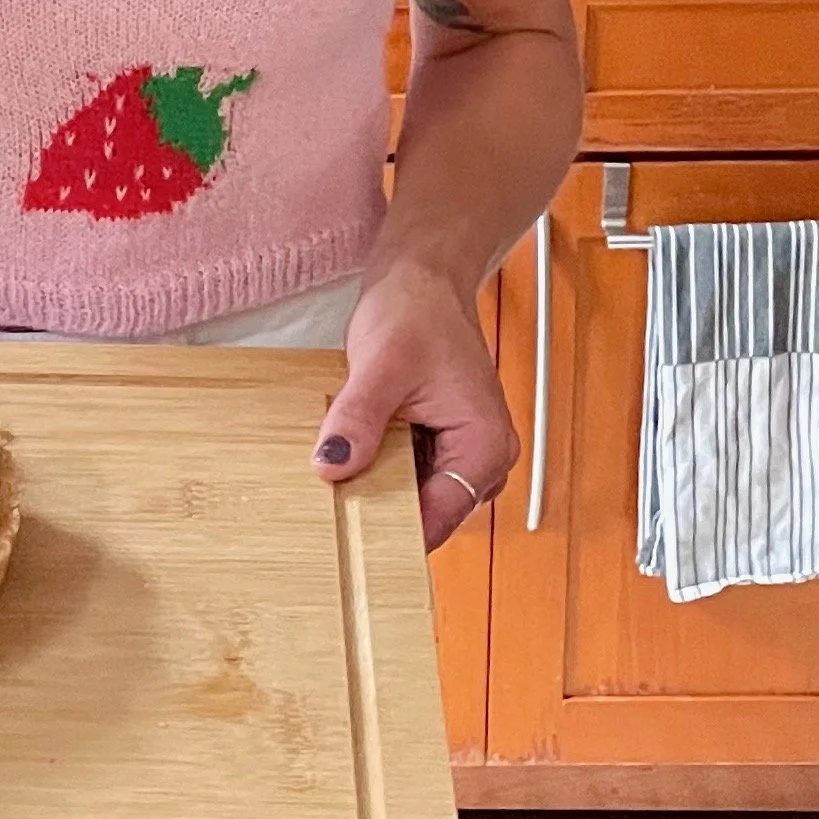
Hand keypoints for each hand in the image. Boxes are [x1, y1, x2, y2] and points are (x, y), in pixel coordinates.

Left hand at [311, 259, 517, 548]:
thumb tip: (333, 465)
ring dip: (379, 487)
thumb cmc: (416, 309)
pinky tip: (354, 453)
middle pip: (428, 513)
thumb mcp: (381, 365)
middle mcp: (484, 458)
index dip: (393, 532)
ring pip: (414, 496)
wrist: (422, 276)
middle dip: (382, 510)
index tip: (349, 542)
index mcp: (485, 446)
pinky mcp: (439, 443)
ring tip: (342, 470)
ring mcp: (462, 452)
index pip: (440, 517)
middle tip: (334, 504)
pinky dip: (380, 467)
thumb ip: (359, 419)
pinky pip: (408, 474)